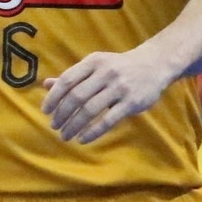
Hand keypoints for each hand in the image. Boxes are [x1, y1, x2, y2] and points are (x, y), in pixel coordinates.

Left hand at [41, 45, 177, 143]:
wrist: (155, 64)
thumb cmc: (118, 67)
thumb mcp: (95, 66)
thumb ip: (73, 76)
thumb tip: (46, 85)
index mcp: (93, 62)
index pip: (67, 80)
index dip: (53, 97)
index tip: (45, 111)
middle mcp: (105, 73)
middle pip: (76, 96)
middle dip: (62, 114)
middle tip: (54, 126)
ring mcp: (120, 87)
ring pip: (90, 110)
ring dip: (74, 125)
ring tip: (65, 135)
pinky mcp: (132, 102)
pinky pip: (108, 120)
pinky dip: (92, 132)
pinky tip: (83, 139)